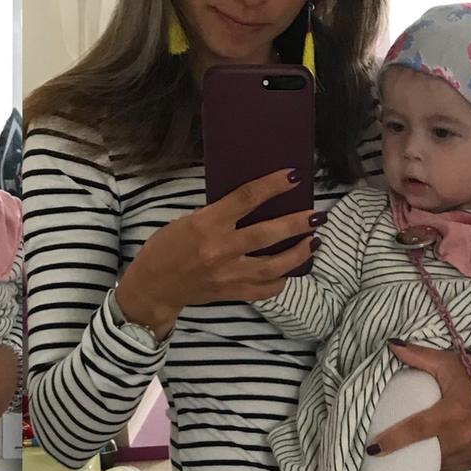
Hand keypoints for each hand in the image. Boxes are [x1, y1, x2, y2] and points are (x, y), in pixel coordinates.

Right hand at [116, 170, 318, 336]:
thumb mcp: (187, 222)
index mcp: (206, 225)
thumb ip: (219, 215)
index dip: (273, 186)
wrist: (153, 287)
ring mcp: (227, 275)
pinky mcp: (231, 293)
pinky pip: (265, 290)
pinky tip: (290, 270)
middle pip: (268, 234)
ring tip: (313, 241)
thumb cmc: (166, 249)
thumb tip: (254, 204)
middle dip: (298, 223)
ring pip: (274, 266)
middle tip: (317, 215)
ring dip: (299, 253)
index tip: (293, 177)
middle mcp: (219, 250)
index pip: (246, 199)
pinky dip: (281, 280)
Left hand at [368, 343, 470, 470]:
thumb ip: (418, 356)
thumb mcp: (449, 362)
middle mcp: (465, 435)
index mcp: (454, 412)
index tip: (371, 449)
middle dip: (403, 456)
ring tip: (400, 459)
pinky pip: (453, 467)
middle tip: (381, 456)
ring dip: (421, 463)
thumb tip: (390, 345)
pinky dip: (439, 464)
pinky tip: (425, 459)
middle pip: (426, 453)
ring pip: (439, 465)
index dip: (393, 440)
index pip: (417, 430)